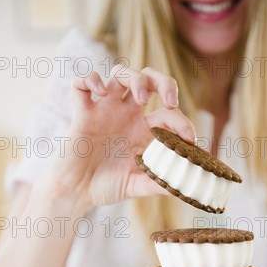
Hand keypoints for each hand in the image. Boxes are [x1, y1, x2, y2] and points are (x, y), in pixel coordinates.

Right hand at [43, 66, 195, 208]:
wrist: (77, 192)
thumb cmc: (106, 187)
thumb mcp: (137, 186)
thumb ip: (159, 184)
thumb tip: (183, 187)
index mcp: (143, 130)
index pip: (169, 113)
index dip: (183, 121)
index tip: (189, 138)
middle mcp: (126, 115)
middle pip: (148, 79)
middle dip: (164, 82)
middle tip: (170, 101)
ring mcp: (104, 111)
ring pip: (120, 73)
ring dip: (134, 78)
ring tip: (142, 98)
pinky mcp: (81, 113)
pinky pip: (81, 84)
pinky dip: (90, 80)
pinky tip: (100, 93)